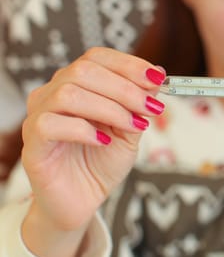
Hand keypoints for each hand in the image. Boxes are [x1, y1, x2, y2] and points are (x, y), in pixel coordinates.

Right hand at [21, 47, 165, 231]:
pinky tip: (103, 141)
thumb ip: (140, 102)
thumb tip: (157, 74)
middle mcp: (53, 93)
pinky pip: (50, 124)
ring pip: (68, 93)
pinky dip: (83, 129)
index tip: (158, 79)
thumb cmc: (103, 160)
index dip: (129, 65)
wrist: (84, 199)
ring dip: (110, 108)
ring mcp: (39, 116)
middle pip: (84, 71)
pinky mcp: (32, 143)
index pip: (97, 58)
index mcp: (77, 84)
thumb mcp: (131, 128)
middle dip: (125, 88)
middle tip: (151, 108)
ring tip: (133, 126)